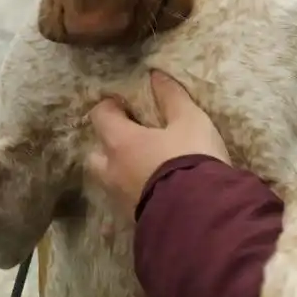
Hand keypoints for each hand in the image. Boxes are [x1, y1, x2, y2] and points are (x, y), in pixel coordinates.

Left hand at [86, 70, 229, 220]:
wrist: (201, 216)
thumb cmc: (190, 158)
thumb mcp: (190, 121)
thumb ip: (172, 97)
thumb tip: (155, 75)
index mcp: (120, 142)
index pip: (100, 116)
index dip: (110, 107)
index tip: (125, 103)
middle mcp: (112, 171)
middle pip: (95, 154)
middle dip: (107, 145)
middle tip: (131, 139)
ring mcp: (120, 199)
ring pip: (109, 181)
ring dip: (120, 171)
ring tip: (144, 166)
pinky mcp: (134, 221)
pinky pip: (126, 201)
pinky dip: (134, 192)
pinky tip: (155, 190)